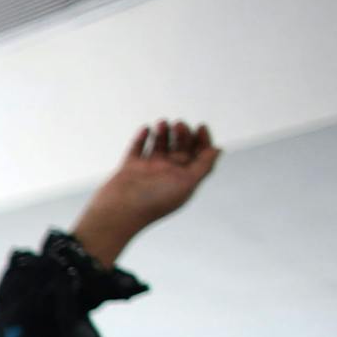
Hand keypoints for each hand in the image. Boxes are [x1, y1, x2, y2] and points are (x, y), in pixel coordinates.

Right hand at [73, 120, 221, 267]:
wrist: (118, 213)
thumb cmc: (152, 202)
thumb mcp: (186, 184)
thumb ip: (204, 166)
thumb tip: (218, 149)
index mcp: (182, 180)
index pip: (198, 156)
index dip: (202, 140)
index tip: (199, 127)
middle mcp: (167, 175)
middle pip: (181, 147)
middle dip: (182, 133)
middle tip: (178, 125)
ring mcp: (147, 171)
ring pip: (159, 145)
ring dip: (163, 132)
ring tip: (162, 124)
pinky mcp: (130, 168)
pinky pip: (138, 147)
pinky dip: (142, 136)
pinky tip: (146, 129)